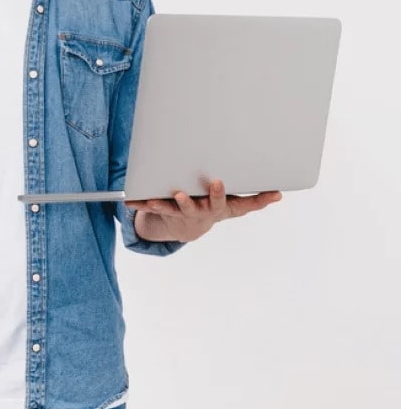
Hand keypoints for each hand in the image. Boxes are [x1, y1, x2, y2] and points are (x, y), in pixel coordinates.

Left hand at [125, 179, 281, 242]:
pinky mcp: (163, 211)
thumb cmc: (215, 207)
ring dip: (162, 204)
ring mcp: (179, 213)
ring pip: (170, 209)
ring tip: (154, 199)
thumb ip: (256, 200)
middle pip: (195, 206)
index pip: (221, 201)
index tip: (218, 181)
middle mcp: (198, 212)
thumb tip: (280, 194)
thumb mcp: (236, 207)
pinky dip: (139, 203)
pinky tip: (128, 200)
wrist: (189, 227)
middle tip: (181, 191)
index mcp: (216, 208)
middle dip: (189, 199)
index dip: (220, 193)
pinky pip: (150, 206)